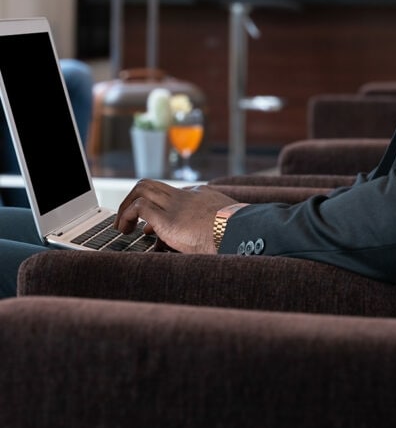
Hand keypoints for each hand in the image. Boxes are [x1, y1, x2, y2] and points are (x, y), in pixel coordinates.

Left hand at [114, 180, 237, 252]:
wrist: (242, 232)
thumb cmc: (241, 235)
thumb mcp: (230, 226)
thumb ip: (218, 227)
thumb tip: (215, 243)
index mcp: (201, 196)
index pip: (171, 194)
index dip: (156, 208)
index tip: (149, 227)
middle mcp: (186, 196)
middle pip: (151, 184)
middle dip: (133, 198)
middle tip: (127, 220)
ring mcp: (176, 205)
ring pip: (141, 189)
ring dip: (126, 206)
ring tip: (122, 227)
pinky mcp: (168, 219)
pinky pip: (139, 208)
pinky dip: (127, 216)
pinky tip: (126, 231)